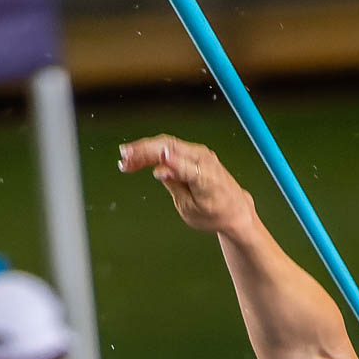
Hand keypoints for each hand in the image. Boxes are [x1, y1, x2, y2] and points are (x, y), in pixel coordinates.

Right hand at [117, 135, 253, 236]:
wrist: (234, 209)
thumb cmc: (213, 213)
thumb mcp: (191, 209)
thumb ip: (175, 187)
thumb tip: (159, 171)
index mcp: (206, 178)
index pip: (186, 167)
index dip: (171, 164)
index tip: (156, 163)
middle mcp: (204, 160)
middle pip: (170, 148)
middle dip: (145, 152)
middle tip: (124, 159)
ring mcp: (199, 154)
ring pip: (166, 145)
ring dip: (143, 150)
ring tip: (124, 160)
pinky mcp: (193, 153)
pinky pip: (169, 148)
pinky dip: (151, 152)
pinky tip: (134, 158)